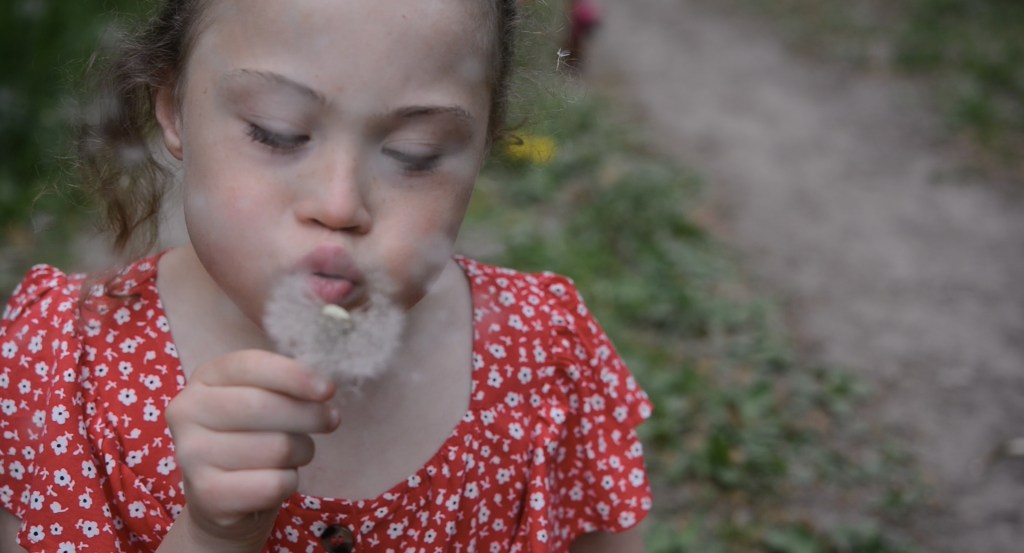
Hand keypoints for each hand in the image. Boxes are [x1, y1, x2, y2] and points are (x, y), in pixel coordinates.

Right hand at [164, 350, 338, 551]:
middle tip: (330, 421)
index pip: (250, 365)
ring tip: (295, 454)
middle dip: (309, 415)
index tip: (328, 390)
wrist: (221, 496)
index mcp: (205, 379)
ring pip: (276, 448)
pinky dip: (289, 482)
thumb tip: (323, 390)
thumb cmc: (251, 436)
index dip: (293, 375)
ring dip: (302, 451)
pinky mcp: (206, 494)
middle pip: (262, 405)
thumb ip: (286, 387)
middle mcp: (187, 412)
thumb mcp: (263, 399)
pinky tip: (277, 479)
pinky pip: (273, 485)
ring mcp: (191, 455)